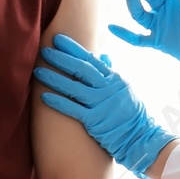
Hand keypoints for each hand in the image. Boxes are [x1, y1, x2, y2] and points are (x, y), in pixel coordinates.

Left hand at [35, 33, 176, 178]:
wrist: (141, 139)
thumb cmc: (130, 115)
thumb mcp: (125, 89)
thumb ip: (111, 73)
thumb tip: (103, 56)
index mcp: (115, 79)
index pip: (91, 59)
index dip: (73, 48)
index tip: (58, 39)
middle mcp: (108, 89)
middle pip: (81, 69)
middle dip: (61, 58)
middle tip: (45, 51)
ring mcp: (102, 104)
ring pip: (74, 87)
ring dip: (54, 78)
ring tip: (38, 71)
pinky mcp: (95, 121)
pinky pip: (73, 109)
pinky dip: (58, 102)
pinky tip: (43, 96)